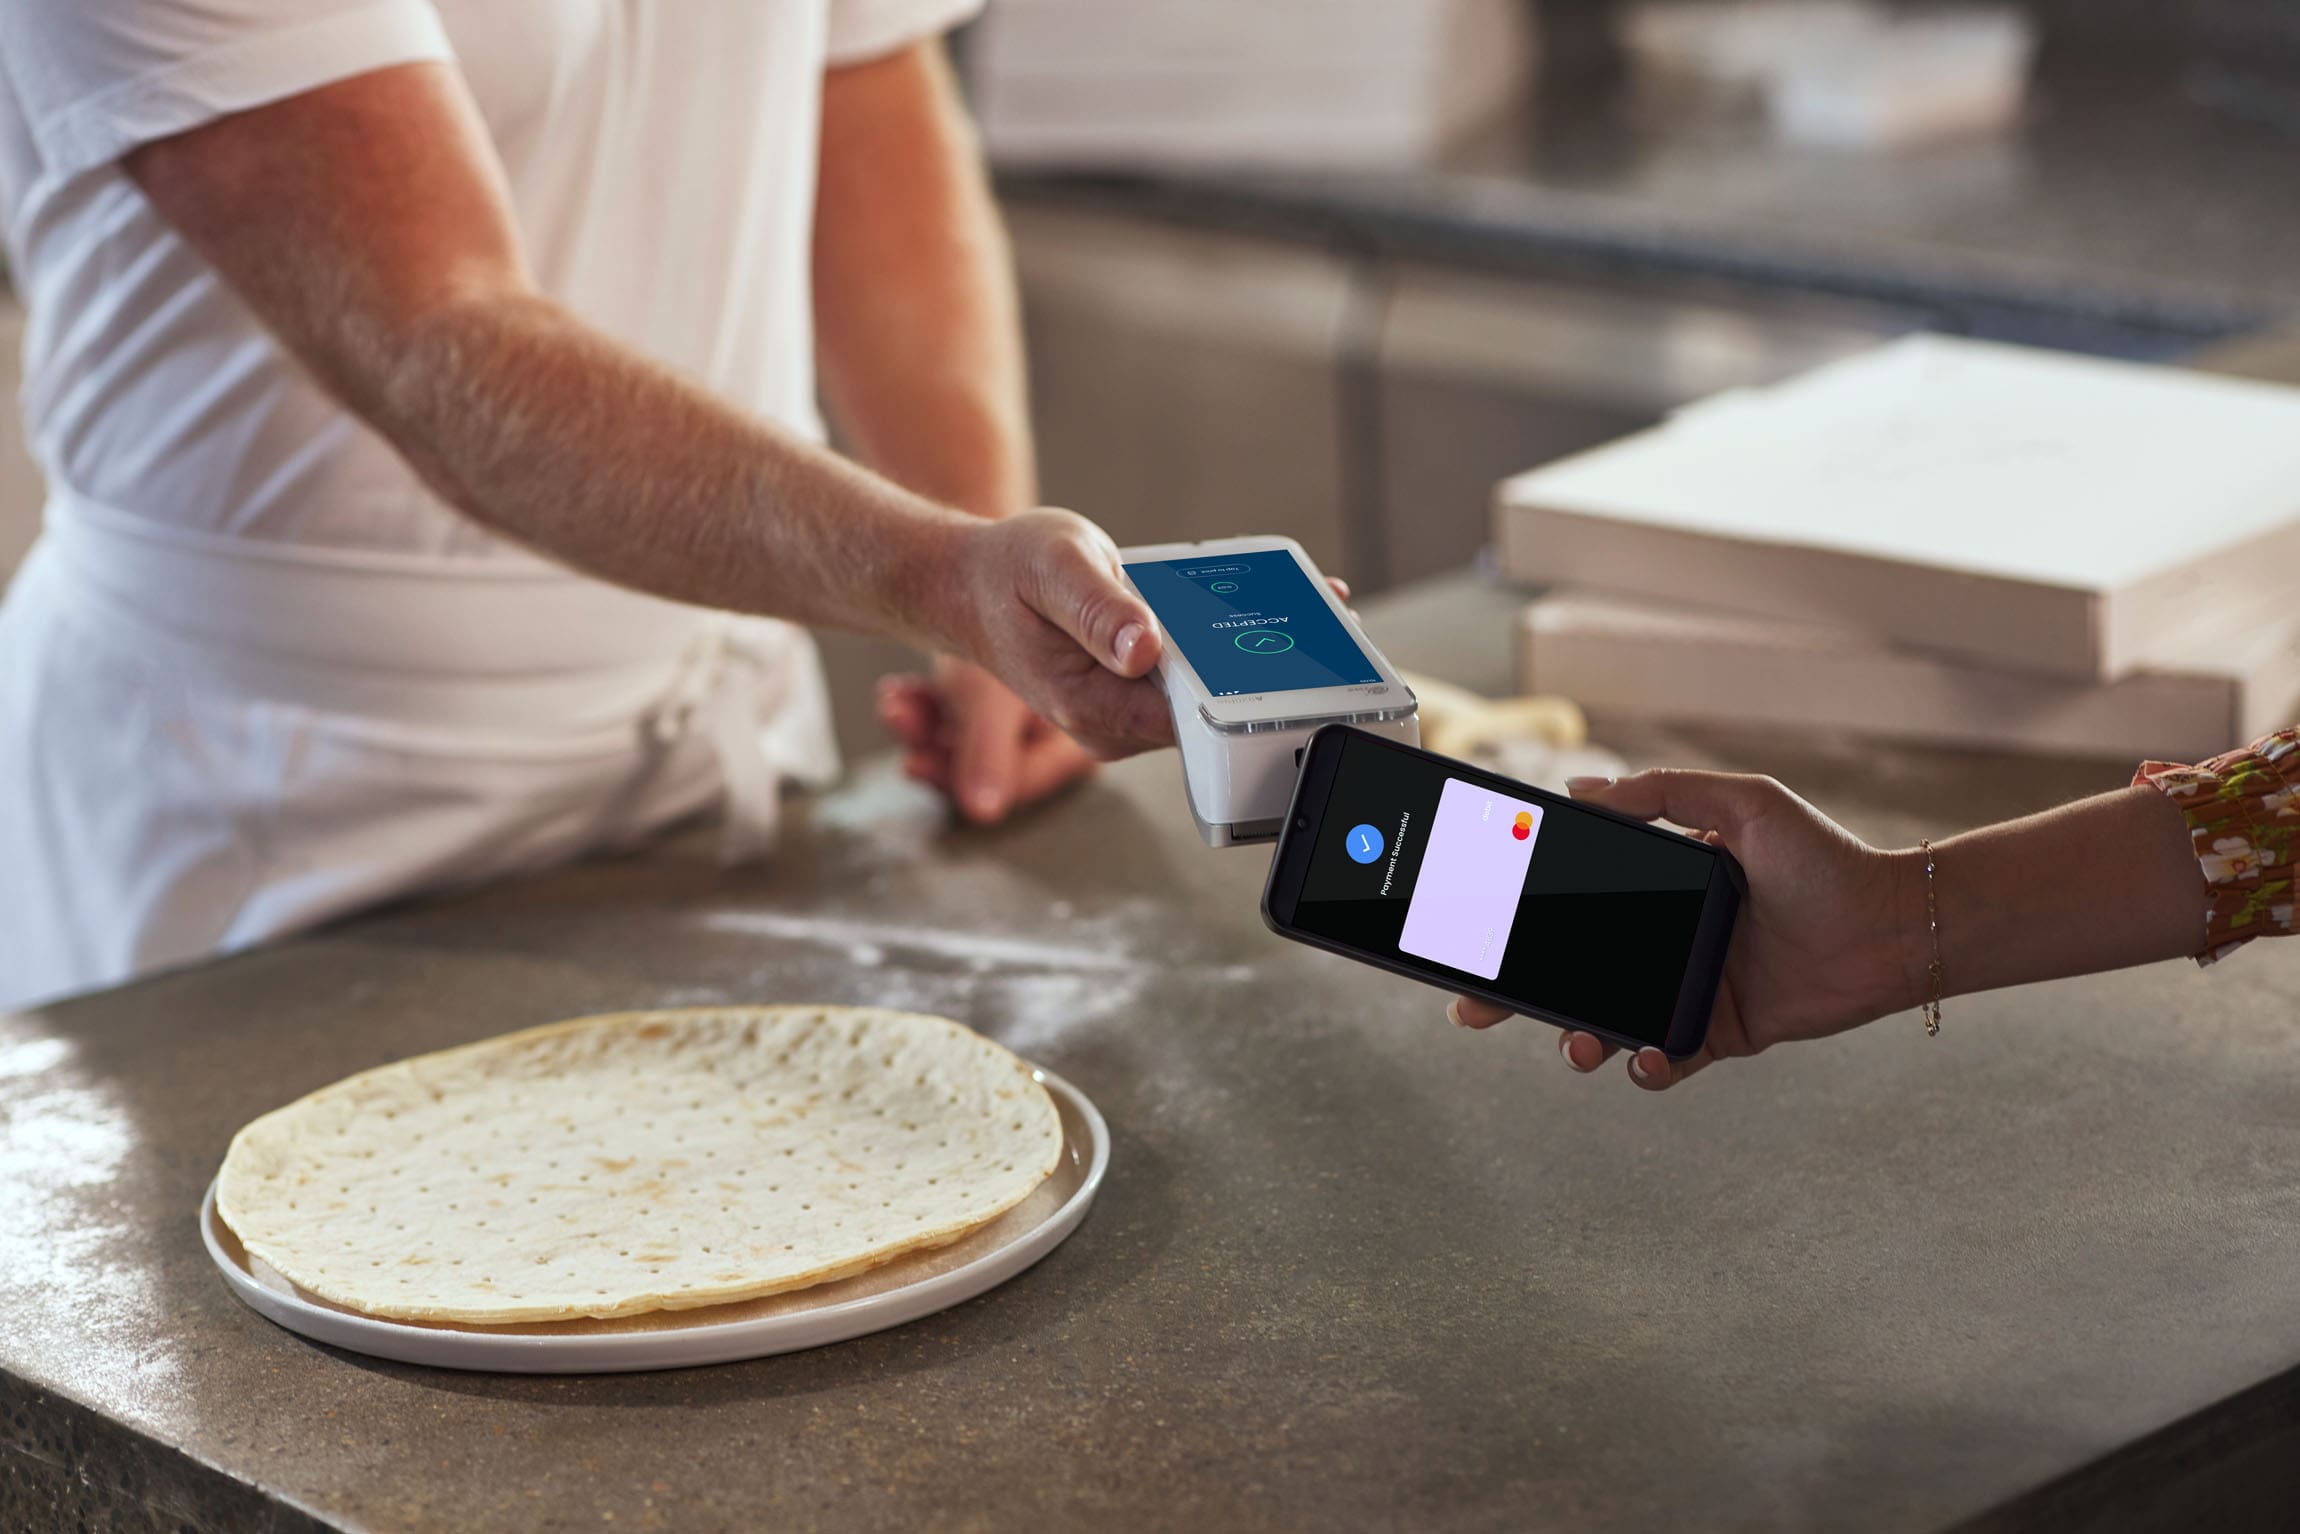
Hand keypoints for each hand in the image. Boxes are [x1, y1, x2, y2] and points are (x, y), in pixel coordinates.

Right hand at [886, 569, 1353, 822]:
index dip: (1249, 692)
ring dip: (1259, 660)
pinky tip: (1277, 612)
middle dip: (1271, 674)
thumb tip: (1144, 648)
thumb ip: (1098, 608)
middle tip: (1334, 623)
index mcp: (1093, 705)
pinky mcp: (1140, 698)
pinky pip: (1197, 681)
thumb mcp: (1053, 568)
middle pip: (1212, 712)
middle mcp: (1115, 725)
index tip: (1302, 658)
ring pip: (1210, 697)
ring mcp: (1129, 717)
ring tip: (1319, 611)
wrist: (973, 588)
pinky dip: (1232, 651)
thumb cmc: (1008, 574)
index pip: (1191, 716)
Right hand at [1451, 771, 1921, 1090]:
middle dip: (1519, 997)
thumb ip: (1662, 793)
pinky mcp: (1720, 1033)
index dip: (1524, 922)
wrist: (1894, 926)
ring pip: (1608, 1023)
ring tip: (1574, 1046)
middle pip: (1574, 972)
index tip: (1481, 932)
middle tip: (1477, 1010)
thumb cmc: (1826, 858)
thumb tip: (1582, 788)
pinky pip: (1666, 1059)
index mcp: (1660, 888)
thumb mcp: (1742, 803)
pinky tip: (1644, 1058)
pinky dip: (1647, 1067)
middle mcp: (1666, 941)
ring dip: (1578, 1039)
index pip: (1576, 906)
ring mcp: (1688, 989)